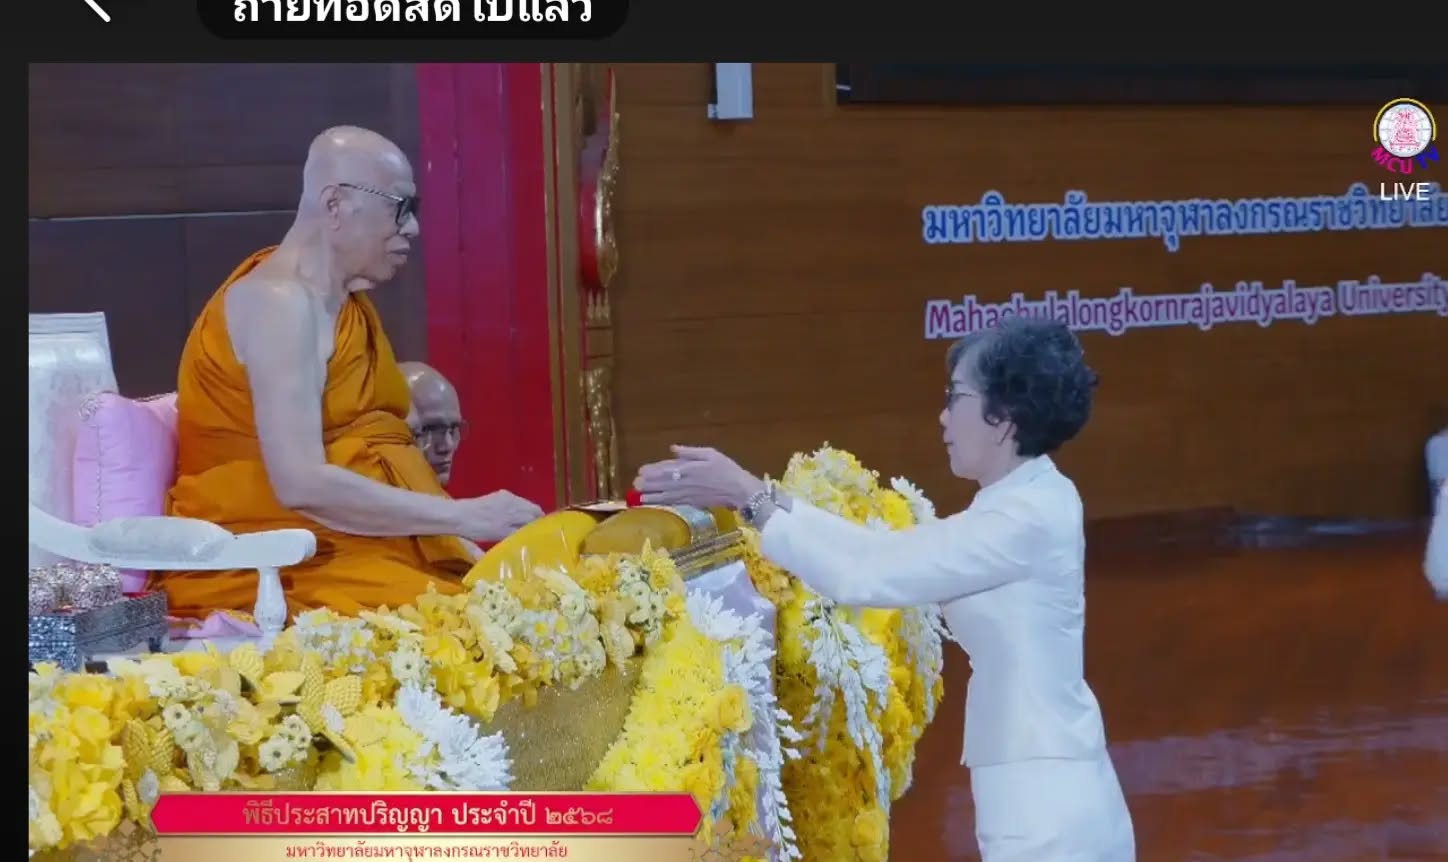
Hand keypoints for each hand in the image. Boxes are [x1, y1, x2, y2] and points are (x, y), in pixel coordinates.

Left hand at [452, 490, 544, 541]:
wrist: (458, 515)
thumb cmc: (479, 529)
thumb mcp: (502, 535)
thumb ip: (520, 531)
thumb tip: (535, 533)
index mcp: (517, 510)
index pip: (537, 515)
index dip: (541, 524)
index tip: (542, 534)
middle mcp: (515, 500)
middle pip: (533, 508)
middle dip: (536, 518)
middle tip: (533, 532)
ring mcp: (506, 496)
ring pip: (524, 504)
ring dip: (527, 514)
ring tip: (523, 526)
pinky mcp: (499, 494)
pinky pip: (515, 502)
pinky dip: (517, 510)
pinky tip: (511, 519)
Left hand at [634, 445, 764, 509]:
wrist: (738, 490)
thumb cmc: (726, 469)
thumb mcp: (710, 453)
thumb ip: (689, 452)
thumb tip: (673, 449)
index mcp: (689, 468)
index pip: (667, 469)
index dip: (653, 471)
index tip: (641, 471)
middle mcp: (685, 482)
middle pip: (662, 483)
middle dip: (648, 484)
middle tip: (635, 484)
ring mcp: (687, 494)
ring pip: (665, 495)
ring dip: (650, 496)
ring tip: (637, 496)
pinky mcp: (691, 503)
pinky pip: (672, 502)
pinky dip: (661, 503)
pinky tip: (652, 503)